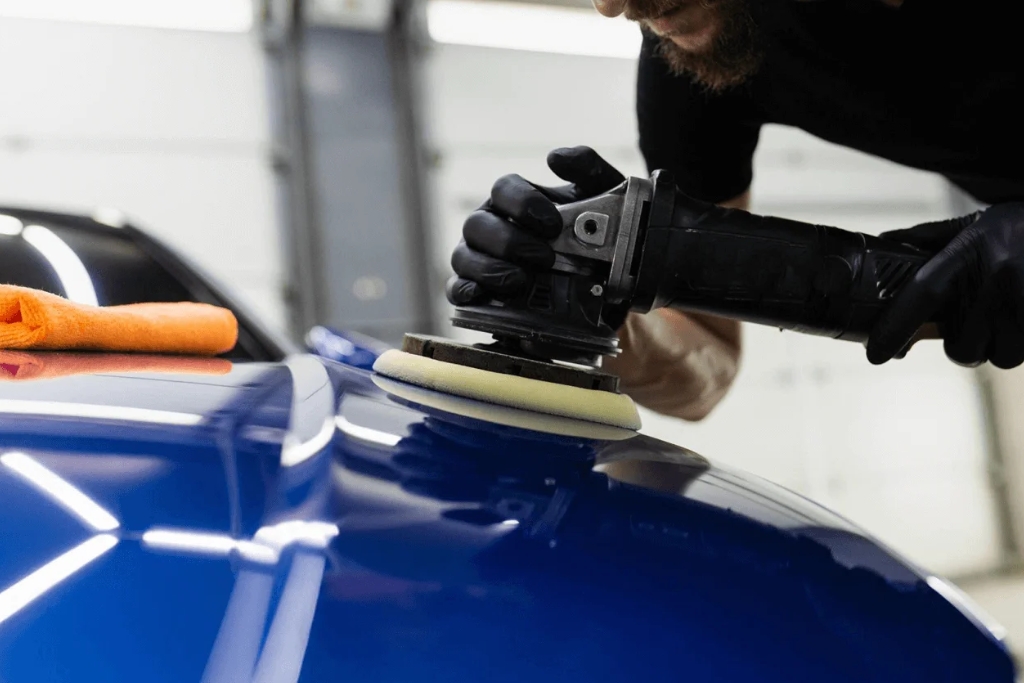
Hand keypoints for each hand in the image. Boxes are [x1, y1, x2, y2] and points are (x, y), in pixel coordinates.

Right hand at [446, 146, 624, 305]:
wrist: (605, 278)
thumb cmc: (595, 232)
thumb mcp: (602, 198)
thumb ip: (587, 168)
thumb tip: (555, 158)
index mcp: (513, 200)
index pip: (502, 189)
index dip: (523, 204)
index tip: (553, 224)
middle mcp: (489, 226)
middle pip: (476, 224)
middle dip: (508, 241)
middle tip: (544, 257)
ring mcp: (478, 259)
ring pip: (462, 257)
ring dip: (489, 269)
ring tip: (521, 280)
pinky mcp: (475, 291)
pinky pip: (456, 289)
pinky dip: (463, 291)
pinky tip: (480, 295)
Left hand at [867, 204, 1023, 367]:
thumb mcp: (983, 222)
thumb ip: (934, 238)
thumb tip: (886, 242)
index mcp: (973, 250)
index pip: (922, 294)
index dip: (894, 327)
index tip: (875, 353)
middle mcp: (999, 277)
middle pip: (961, 346)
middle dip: (965, 343)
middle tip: (977, 320)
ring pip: (997, 356)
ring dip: (1000, 344)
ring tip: (1011, 312)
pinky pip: (1023, 355)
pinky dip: (1023, 343)